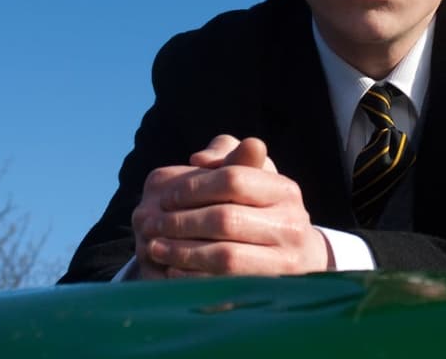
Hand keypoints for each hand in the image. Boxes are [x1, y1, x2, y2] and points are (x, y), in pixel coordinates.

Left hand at [131, 135, 329, 278]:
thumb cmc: (260, 208)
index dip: (194, 187)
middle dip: (181, 222)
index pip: (234, 178)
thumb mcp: (250, 175)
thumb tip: (200, 159)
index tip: (167, 197)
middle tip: (150, 225)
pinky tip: (172, 270)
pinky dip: (193, 277)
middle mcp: (292, 224)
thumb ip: (226, 156)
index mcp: (285, 190)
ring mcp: (285, 261)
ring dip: (182, 251)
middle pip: (226, 219)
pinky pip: (225, 285)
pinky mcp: (271, 289)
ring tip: (155, 247)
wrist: (295, 257)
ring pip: (224, 256)